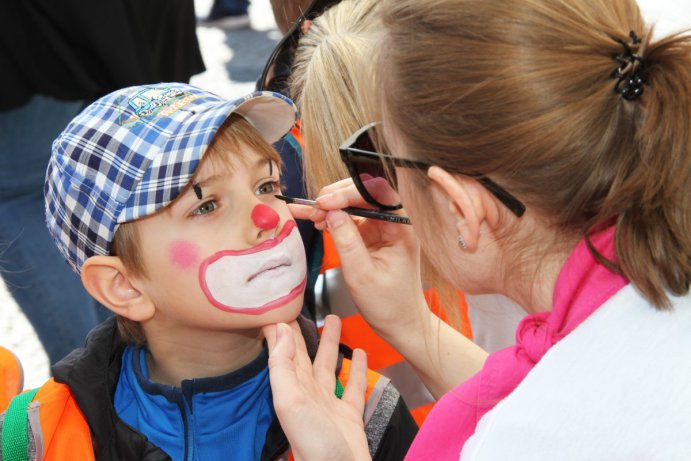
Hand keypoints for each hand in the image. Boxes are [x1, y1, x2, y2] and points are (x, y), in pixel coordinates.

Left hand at [263, 315, 371, 460]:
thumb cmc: (313, 441)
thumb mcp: (290, 400)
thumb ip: (282, 366)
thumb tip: (279, 329)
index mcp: (291, 388)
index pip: (283, 352)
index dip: (280, 331)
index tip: (279, 306)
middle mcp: (309, 393)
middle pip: (306, 355)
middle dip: (305, 332)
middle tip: (305, 307)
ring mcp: (329, 403)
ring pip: (329, 366)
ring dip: (331, 344)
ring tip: (335, 320)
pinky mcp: (349, 413)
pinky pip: (354, 385)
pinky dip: (356, 369)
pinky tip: (360, 353)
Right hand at [292, 180, 430, 340]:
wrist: (401, 324)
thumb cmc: (389, 305)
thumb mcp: (362, 276)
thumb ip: (347, 242)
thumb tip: (332, 213)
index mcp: (401, 228)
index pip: (377, 192)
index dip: (349, 192)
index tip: (325, 203)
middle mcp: (394, 222)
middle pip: (364, 192)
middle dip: (337, 196)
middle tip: (315, 210)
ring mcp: (382, 228)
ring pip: (354, 202)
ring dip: (331, 205)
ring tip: (311, 215)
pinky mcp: (372, 235)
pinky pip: (350, 218)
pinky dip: (332, 217)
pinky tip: (315, 219)